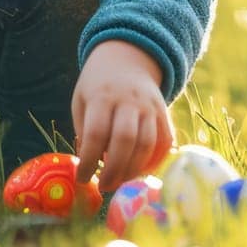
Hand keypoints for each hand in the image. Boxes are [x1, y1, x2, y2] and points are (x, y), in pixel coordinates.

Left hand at [72, 41, 174, 195]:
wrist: (128, 60)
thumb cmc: (98, 87)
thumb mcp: (82, 101)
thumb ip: (85, 131)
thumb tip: (90, 165)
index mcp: (102, 97)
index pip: (97, 133)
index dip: (89, 160)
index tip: (82, 178)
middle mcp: (129, 101)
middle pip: (125, 140)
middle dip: (114, 170)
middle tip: (104, 186)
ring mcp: (150, 107)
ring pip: (147, 144)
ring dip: (133, 170)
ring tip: (118, 182)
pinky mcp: (164, 114)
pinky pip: (164, 142)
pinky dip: (154, 161)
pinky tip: (139, 172)